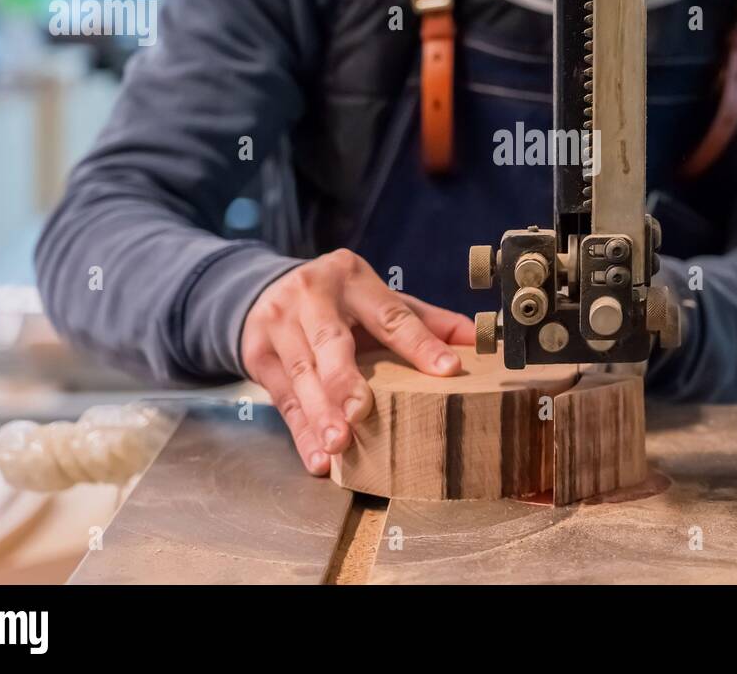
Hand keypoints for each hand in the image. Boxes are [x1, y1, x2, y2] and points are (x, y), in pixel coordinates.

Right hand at [240, 250, 475, 474]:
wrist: (263, 290)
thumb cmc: (338, 301)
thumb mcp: (378, 298)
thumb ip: (426, 320)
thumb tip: (478, 341)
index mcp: (353, 278)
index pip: (391, 314)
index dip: (419, 343)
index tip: (446, 370)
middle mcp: (311, 297)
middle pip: (330, 341)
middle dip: (344, 378)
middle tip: (359, 411)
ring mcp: (279, 324)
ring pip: (302, 375)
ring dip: (320, 413)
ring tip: (340, 444)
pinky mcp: (258, 355)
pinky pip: (283, 399)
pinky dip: (301, 432)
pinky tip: (318, 457)